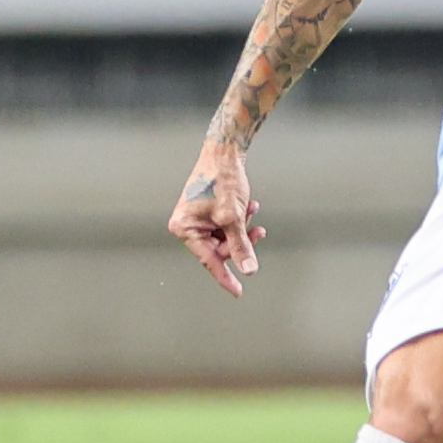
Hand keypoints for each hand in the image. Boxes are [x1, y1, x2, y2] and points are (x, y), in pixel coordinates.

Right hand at [169, 143, 265, 297]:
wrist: (225, 152)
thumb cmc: (222, 180)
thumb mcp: (233, 217)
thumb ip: (241, 245)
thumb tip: (247, 269)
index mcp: (185, 228)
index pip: (208, 260)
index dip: (225, 276)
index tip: (238, 291)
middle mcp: (187, 225)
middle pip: (219, 248)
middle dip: (240, 241)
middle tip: (257, 231)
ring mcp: (197, 218)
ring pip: (226, 236)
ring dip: (243, 228)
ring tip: (253, 213)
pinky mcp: (208, 211)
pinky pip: (226, 225)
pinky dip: (240, 219)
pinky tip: (250, 206)